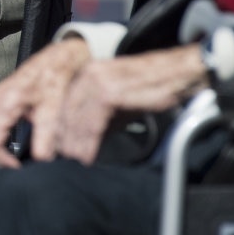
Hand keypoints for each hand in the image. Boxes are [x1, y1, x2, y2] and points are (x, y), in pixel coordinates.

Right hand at [0, 39, 91, 167]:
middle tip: (13, 171)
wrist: (58, 58)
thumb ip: (45, 135)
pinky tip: (13, 149)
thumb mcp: (54, 108)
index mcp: (5, 103)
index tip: (19, 170)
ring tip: (14, 163)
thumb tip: (41, 160)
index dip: (3, 161)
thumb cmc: (55, 78)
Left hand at [55, 45, 208, 163]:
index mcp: (85, 73)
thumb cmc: (150, 88)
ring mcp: (96, 81)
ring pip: (75, 119)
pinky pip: (92, 122)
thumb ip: (97, 118)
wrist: (177, 74)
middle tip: (60, 158)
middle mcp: (86, 74)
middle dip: (62, 137)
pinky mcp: (109, 92)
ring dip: (72, 143)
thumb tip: (81, 141)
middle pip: (64, 112)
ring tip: (74, 161)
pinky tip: (86, 155)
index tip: (56, 146)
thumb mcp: (118, 103)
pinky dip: (87, 141)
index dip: (58, 128)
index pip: (62, 104)